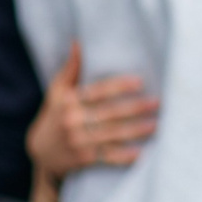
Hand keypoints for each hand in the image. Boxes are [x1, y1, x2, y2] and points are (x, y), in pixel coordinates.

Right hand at [27, 42, 159, 178]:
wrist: (43, 155)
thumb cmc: (56, 116)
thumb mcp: (57, 92)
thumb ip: (71, 68)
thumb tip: (78, 41)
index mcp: (69, 102)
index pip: (97, 91)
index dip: (118, 86)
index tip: (141, 82)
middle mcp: (72, 121)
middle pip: (108, 113)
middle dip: (135, 108)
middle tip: (158, 102)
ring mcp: (78, 142)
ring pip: (111, 135)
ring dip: (136, 131)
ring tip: (157, 124)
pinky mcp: (84, 160)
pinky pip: (107, 157)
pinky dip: (124, 157)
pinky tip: (142, 153)